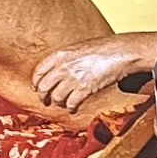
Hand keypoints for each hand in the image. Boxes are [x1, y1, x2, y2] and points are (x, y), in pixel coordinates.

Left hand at [32, 38, 151, 114]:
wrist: (120, 52)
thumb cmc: (103, 49)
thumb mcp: (78, 48)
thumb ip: (66, 59)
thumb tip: (57, 72)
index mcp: (60, 54)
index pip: (39, 71)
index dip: (36, 82)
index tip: (37, 88)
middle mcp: (63, 66)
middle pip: (44, 87)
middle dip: (43, 97)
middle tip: (46, 101)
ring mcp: (73, 78)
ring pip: (56, 98)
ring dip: (59, 103)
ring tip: (64, 103)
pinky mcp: (84, 89)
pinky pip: (71, 104)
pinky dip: (71, 108)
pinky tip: (73, 108)